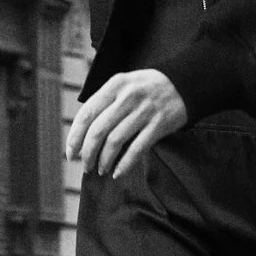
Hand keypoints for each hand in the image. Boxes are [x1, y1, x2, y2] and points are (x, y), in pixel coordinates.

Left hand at [67, 69, 188, 178]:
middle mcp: (127, 97)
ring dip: (104, 160)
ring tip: (101, 170)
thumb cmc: (147, 87)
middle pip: (98, 130)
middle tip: (86, 166)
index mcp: (115, 85)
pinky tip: (117, 173)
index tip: (71, 154)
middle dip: (88, 153)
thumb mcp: (124, 84)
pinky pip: (137, 149)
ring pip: (115, 141)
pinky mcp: (159, 124)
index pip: (86, 114)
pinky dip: (124, 164)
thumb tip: (82, 133)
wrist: (185, 82)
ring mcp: (144, 111)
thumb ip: (104, 101)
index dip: (75, 137)